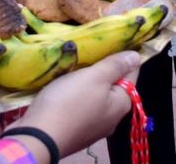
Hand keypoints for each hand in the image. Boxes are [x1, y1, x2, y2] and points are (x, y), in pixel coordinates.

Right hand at [5, 51, 140, 158]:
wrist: (39, 135)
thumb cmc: (70, 102)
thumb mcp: (95, 77)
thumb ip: (115, 66)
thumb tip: (137, 56)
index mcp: (121, 104)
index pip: (132, 73)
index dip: (124, 56)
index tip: (113, 39)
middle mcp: (112, 117)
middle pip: (113, 85)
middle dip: (104, 67)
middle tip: (91, 48)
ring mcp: (93, 125)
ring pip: (96, 94)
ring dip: (88, 80)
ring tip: (77, 62)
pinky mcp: (76, 128)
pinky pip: (81, 104)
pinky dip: (76, 93)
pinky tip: (66, 84)